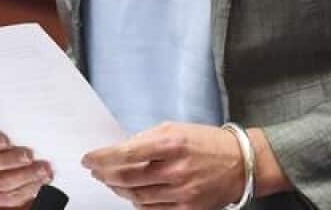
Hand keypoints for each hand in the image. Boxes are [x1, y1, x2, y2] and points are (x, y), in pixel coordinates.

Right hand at [0, 122, 53, 206]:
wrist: (34, 146)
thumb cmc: (22, 127)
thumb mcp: (18, 119)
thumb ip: (17, 121)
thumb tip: (31, 119)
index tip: (5, 140)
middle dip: (8, 161)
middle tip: (29, 155)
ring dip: (23, 176)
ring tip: (42, 168)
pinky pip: (7, 198)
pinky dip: (26, 190)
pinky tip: (41, 180)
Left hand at [82, 122, 245, 208]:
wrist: (241, 163)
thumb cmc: (207, 142)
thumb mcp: (176, 129)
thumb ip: (147, 138)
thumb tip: (120, 150)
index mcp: (173, 144)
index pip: (127, 153)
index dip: (102, 157)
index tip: (89, 158)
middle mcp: (177, 170)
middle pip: (127, 178)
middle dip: (105, 175)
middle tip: (96, 170)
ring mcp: (182, 193)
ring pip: (136, 197)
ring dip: (118, 189)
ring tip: (111, 181)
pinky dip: (137, 202)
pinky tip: (132, 193)